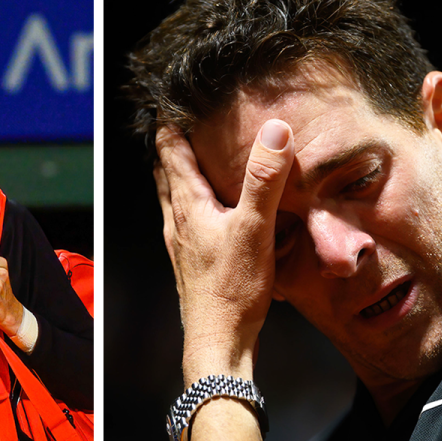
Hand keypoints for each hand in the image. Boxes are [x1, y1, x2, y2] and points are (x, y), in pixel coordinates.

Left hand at [153, 120, 293, 384]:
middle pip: (167, 172)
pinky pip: (185, 221)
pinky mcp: (190, 262)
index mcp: (187, 206)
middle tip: (184, 121)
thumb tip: (275, 131)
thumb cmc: (232, 290)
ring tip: (195, 158)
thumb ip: (264, 181)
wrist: (218, 341)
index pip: (171, 151)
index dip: (171, 123)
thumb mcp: (254, 229)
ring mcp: (180, 243)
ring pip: (173, 197)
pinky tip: (211, 212)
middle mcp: (176, 221)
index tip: (176, 99)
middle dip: (173, 145)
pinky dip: (193, 203)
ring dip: (180, 174)